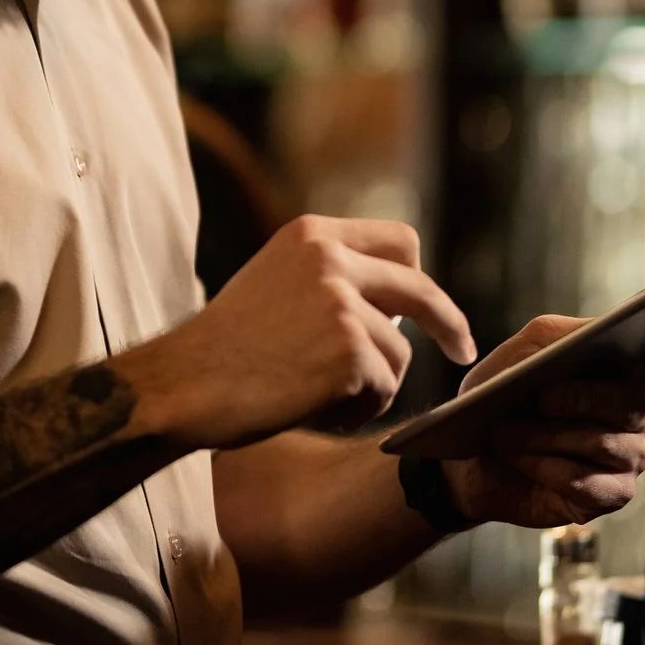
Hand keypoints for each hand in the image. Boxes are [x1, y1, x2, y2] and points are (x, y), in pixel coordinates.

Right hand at [118, 216, 472, 450]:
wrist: (181, 386)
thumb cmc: (222, 349)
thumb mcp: (275, 283)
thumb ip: (330, 279)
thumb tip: (396, 305)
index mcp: (312, 234)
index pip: (400, 241)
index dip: (420, 277)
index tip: (433, 308)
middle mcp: (330, 259)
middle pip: (420, 289)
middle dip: (450, 322)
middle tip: (462, 351)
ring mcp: (342, 303)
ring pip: (400, 353)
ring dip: (373, 385)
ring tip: (317, 396)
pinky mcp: (350, 351)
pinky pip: (385, 388)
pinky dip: (359, 409)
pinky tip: (315, 409)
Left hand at [443, 314, 644, 529]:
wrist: (467, 456)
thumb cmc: (500, 398)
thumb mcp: (518, 354)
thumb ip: (556, 337)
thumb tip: (591, 335)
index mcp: (628, 368)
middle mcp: (639, 411)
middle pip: (635, 401)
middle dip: (583, 397)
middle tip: (542, 398)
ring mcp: (631, 455)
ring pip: (607, 443)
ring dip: (549, 436)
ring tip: (507, 433)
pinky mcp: (613, 494)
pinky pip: (590, 482)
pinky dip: (548, 468)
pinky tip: (523, 460)